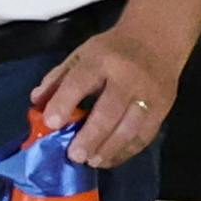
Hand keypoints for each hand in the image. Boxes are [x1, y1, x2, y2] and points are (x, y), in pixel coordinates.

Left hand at [34, 26, 178, 167]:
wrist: (158, 39)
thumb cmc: (112, 50)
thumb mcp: (81, 55)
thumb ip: (58, 78)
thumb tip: (36, 102)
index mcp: (102, 61)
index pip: (79, 83)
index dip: (63, 103)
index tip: (51, 124)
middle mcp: (128, 78)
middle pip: (109, 112)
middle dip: (90, 137)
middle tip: (74, 155)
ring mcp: (149, 94)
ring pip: (130, 128)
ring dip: (110, 148)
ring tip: (92, 161)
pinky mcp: (164, 108)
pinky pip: (145, 134)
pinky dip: (127, 150)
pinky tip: (110, 158)